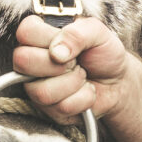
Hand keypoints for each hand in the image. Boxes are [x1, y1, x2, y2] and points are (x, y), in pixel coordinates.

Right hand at [13, 16, 135, 123]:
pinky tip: (85, 90)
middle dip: (61, 65)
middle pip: (23, 62)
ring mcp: (35, 87)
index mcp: (38, 36)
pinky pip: (60, 107)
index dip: (47, 39)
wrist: (117, 81)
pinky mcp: (48, 109)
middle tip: (76, 62)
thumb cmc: (103, 53)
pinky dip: (82, 99)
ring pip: (41, 91)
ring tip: (83, 76)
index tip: (68, 44)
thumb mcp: (97, 32)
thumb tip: (56, 52)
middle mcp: (31, 61)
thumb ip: (77, 33)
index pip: (25, 32)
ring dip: (74, 83)